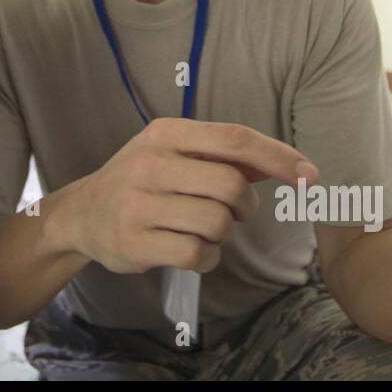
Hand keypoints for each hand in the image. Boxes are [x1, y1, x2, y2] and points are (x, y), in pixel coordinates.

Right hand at [60, 117, 317, 274]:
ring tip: (204, 231)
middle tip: (236, 213)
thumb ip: (224, 156)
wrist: (81, 214)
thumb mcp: (174, 153)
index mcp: (165, 133)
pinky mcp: (134, 242)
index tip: (310, 176)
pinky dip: (208, 257)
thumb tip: (288, 164)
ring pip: (217, 222)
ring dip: (224, 234)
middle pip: (231, 185)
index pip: (234, 139)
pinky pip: (198, 254)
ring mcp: (139, 203)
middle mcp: (150, 163)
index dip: (278, 157)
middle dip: (245, 207)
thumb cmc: (141, 180)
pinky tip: (192, 251)